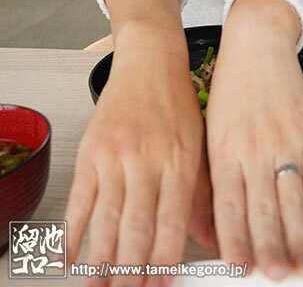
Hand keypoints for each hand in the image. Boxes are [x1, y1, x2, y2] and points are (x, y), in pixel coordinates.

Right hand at [65, 44, 216, 286]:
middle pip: (137, 228)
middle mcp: (148, 160)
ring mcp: (116, 156)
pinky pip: (79, 199)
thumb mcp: (200, 145)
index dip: (164, 260)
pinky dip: (71, 232)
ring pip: (107, 220)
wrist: (151, 60)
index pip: (172, 223)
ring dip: (102, 261)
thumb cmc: (177, 103)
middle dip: (131, 271)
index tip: (160, 285)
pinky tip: (68, 257)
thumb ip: (202, 196)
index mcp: (180, 162)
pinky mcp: (91, 151)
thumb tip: (213, 241)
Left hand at [205, 0, 302, 282]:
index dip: (234, 239)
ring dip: (299, 239)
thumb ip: (209, 182)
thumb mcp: (208, 131)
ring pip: (293, 201)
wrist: (257, 42)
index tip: (238, 269)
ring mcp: (285, 142)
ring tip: (302, 270)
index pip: (228, 204)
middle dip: (270, 248)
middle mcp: (254, 149)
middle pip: (263, 208)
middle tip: (275, 278)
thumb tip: (206, 233)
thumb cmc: (229, 88)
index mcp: (223, 150)